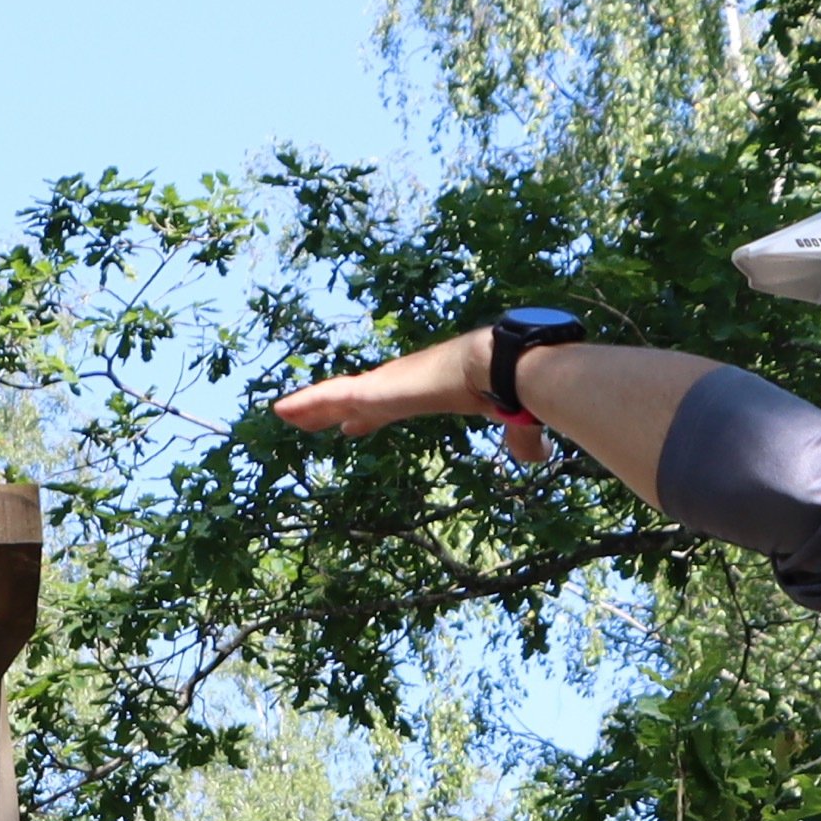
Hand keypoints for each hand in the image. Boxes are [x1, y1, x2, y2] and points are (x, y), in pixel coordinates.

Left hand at [271, 327, 543, 458]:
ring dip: (310, 407)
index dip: (371, 414)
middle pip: (356, 397)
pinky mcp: (376, 390)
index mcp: (428, 390)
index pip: (392, 403)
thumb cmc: (510, 387)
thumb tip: (538, 455)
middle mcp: (402, 382)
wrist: (503, 366)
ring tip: (282, 414)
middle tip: (307, 417)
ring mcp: (386, 384)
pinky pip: (331, 397)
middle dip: (331, 408)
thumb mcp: (512, 420)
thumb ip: (518, 437)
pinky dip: (307, 405)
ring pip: (337, 396)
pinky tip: (282, 412)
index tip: (353, 424)